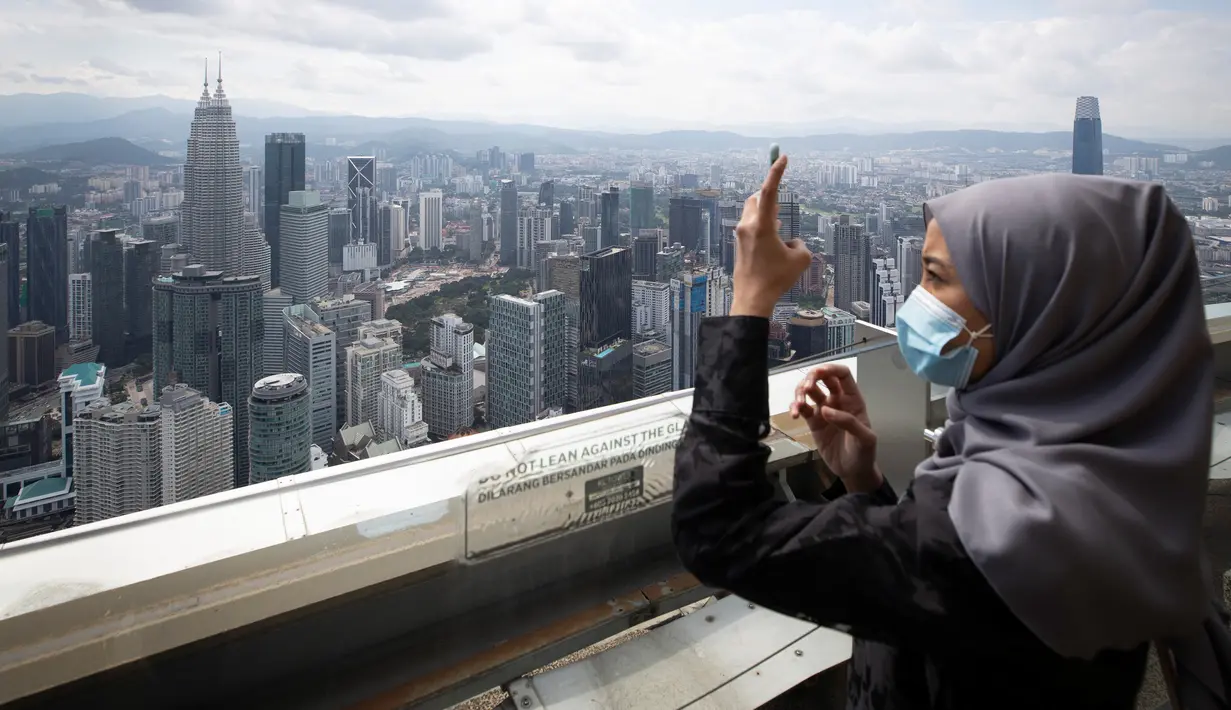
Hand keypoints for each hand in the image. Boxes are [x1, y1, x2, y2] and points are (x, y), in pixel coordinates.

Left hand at [730, 155, 811, 318]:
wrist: (752, 299)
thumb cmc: (775, 279)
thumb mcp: (800, 259)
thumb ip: (800, 243)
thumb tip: (791, 241)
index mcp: (762, 226)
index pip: (769, 191)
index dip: (776, 172)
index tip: (783, 157)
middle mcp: (747, 227)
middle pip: (755, 198)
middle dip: (768, 193)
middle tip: (779, 191)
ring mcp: (741, 236)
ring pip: (751, 211)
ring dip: (765, 210)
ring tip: (779, 219)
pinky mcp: (739, 245)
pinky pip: (750, 225)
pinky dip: (761, 223)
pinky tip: (772, 235)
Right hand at [788, 363, 882, 492]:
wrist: (853, 471)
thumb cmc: (864, 453)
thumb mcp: (864, 439)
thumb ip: (848, 423)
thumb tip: (825, 410)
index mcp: (853, 400)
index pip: (842, 375)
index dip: (830, 369)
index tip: (818, 372)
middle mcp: (837, 400)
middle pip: (822, 378)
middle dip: (811, 378)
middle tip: (805, 389)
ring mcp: (824, 410)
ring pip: (809, 391)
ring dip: (800, 393)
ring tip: (798, 406)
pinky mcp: (813, 422)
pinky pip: (802, 409)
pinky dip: (795, 408)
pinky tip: (794, 415)